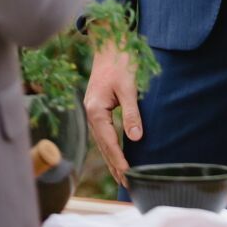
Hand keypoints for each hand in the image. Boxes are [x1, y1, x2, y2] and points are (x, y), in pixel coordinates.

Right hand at [84, 43, 141, 185]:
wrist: (110, 40)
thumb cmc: (120, 60)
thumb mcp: (128, 86)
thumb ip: (131, 113)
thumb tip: (135, 138)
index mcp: (95, 111)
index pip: (109, 143)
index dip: (120, 161)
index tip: (130, 177)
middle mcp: (91, 113)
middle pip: (103, 147)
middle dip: (115, 166)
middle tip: (128, 186)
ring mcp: (93, 110)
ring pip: (102, 141)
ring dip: (112, 159)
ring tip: (123, 177)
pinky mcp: (98, 107)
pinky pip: (104, 133)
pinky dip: (111, 146)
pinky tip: (117, 154)